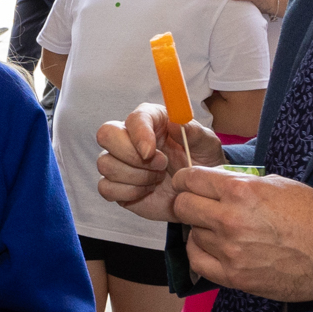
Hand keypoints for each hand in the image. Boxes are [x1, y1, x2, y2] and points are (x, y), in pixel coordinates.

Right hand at [95, 107, 225, 221]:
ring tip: (159, 178)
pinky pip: (106, 187)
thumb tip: (175, 123)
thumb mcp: (206, 145)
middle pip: (106, 134)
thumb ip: (193, 132)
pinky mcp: (115, 185)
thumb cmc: (200, 162)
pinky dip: (128, 192)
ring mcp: (119, 161)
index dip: (139, 134)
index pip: (133, 119)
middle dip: (131, 155)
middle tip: (160, 166)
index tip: (150, 152)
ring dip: (136, 176)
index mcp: (150, 120)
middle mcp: (129, 137)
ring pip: (106, 164)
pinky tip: (147, 190)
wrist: (197, 193)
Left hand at [173, 167, 312, 302]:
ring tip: (216, 228)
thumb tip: (217, 183)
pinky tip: (211, 247)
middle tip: (197, 204)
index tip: (187, 183)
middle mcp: (229, 220)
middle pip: (183, 206)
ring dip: (200, 229)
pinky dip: (200, 252)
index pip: (191, 179)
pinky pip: (198, 261)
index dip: (186, 179)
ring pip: (191, 234)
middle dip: (187, 202)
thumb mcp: (276, 184)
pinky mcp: (234, 276)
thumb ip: (241, 182)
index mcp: (240, 191)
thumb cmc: (311, 216)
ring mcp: (229, 250)